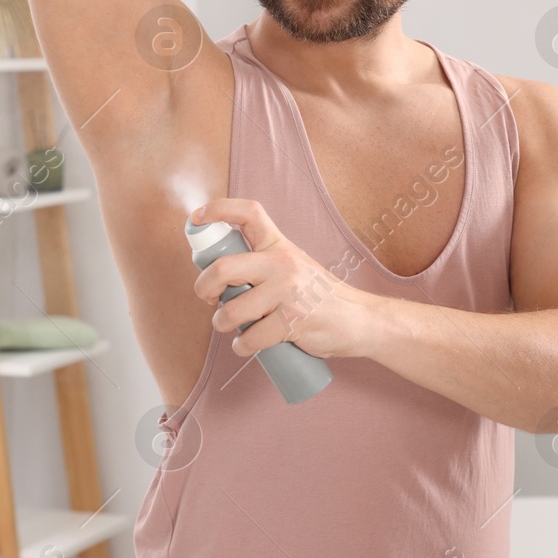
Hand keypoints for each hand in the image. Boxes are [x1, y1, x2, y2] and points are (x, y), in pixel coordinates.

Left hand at [190, 198, 381, 359]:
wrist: (359, 320)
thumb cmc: (317, 296)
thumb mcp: (292, 266)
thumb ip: (260, 265)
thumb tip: (215, 276)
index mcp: (279, 245)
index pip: (249, 212)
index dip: (219, 210)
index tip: (197, 218)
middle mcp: (282, 263)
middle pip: (223, 268)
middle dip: (203, 288)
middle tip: (208, 298)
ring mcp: (288, 292)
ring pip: (232, 311)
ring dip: (221, 324)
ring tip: (233, 328)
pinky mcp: (293, 321)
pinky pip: (250, 338)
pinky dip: (242, 347)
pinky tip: (247, 345)